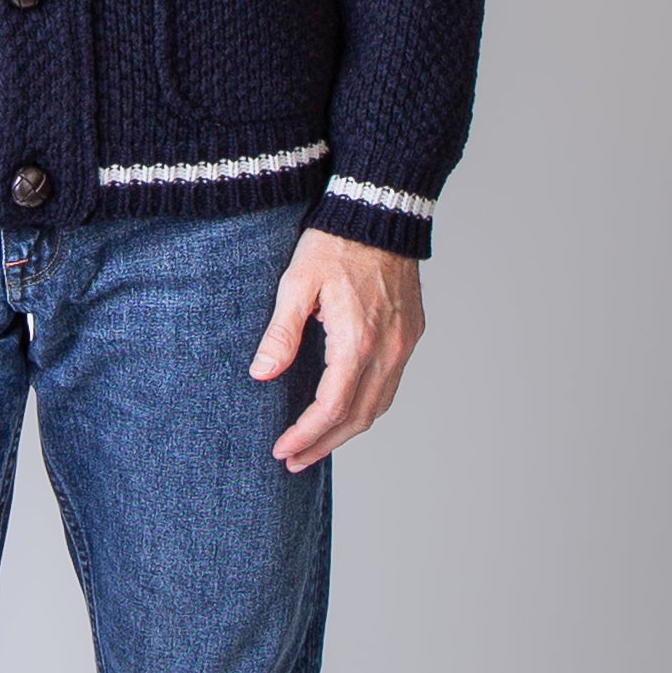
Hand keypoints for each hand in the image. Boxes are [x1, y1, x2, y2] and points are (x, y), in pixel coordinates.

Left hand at [249, 227, 423, 471]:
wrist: (380, 212)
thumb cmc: (334, 242)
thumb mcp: (297, 282)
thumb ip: (281, 331)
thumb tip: (262, 373)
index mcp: (357, 341)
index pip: (332, 408)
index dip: (306, 435)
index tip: (282, 449)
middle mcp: (387, 349)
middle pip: (358, 418)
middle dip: (324, 444)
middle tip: (294, 460)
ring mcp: (403, 344)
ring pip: (379, 406)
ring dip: (347, 431)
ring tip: (315, 444)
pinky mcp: (409, 334)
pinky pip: (391, 385)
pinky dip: (367, 407)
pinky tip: (346, 410)